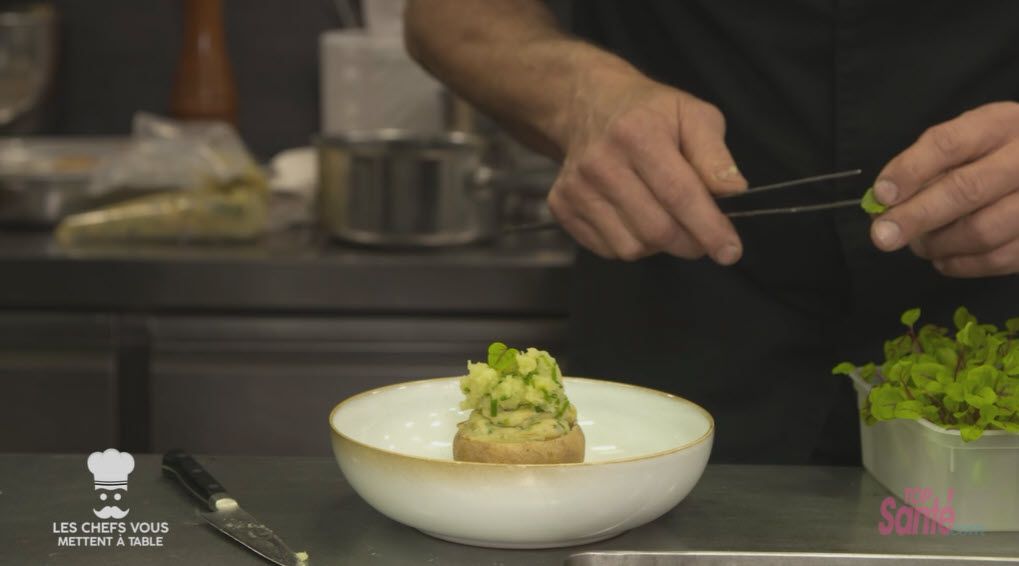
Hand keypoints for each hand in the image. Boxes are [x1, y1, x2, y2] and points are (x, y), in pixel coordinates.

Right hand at [547, 66, 747, 262]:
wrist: (588, 105)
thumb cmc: (650, 113)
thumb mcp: (694, 115)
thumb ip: (716, 155)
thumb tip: (734, 193)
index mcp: (638, 133)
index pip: (679, 194)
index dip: (709, 228)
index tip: (730, 251)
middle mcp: (600, 163)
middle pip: (656, 230)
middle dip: (690, 242)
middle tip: (702, 234)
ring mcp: (576, 188)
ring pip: (632, 248)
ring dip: (659, 244)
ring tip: (664, 216)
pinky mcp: (561, 207)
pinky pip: (608, 249)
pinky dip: (631, 243)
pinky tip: (635, 216)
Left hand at [869, 101, 1018, 276]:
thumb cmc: (993, 155)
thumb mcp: (967, 142)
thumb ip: (927, 166)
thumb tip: (883, 202)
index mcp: (999, 125)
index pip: (949, 143)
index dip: (910, 170)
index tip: (881, 195)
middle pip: (967, 189)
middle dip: (916, 216)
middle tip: (882, 236)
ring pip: (983, 231)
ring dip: (938, 244)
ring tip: (919, 245)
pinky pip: (998, 259)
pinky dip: (961, 265)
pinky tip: (944, 258)